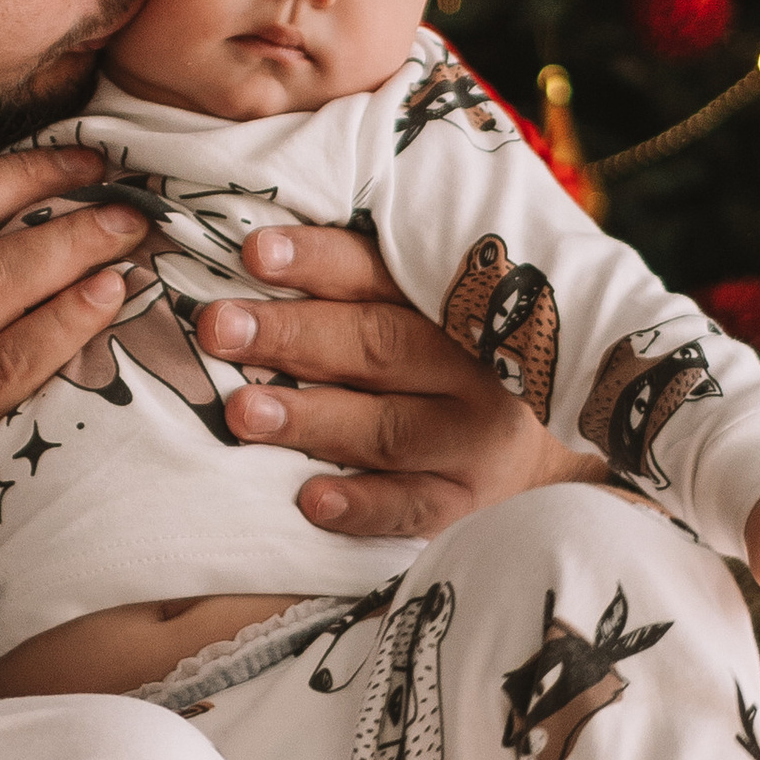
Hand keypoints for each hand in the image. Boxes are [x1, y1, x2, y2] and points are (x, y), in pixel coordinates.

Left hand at [192, 223, 571, 543]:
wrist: (539, 452)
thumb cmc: (450, 362)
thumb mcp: (425, 311)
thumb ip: (353, 289)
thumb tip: (241, 257)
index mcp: (452, 304)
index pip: (380, 273)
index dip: (317, 261)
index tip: (253, 252)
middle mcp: (470, 368)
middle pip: (378, 345)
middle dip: (292, 335)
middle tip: (220, 328)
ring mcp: (471, 440)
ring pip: (388, 428)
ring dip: (312, 419)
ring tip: (243, 412)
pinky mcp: (462, 503)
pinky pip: (411, 507)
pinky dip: (362, 505)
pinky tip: (312, 500)